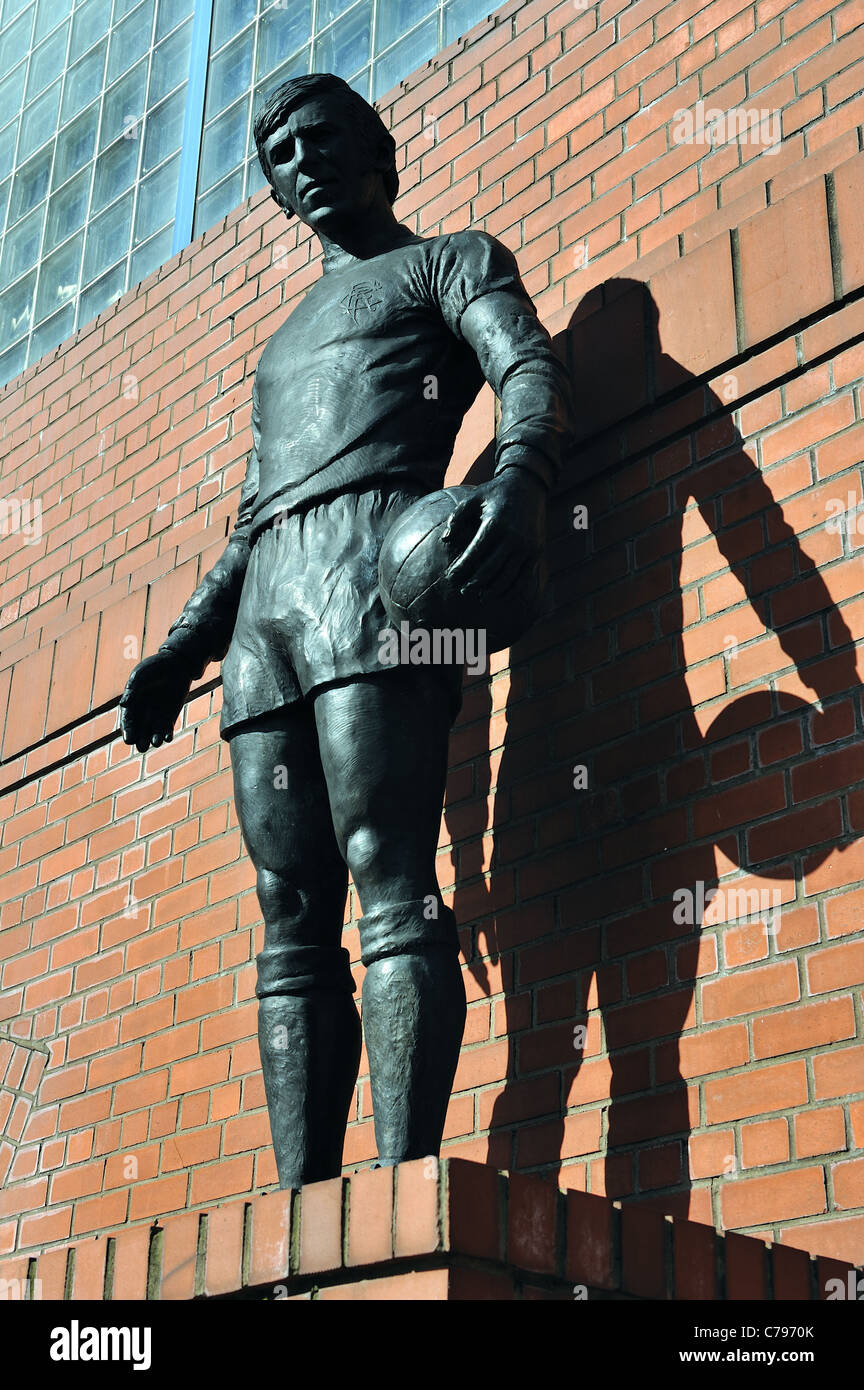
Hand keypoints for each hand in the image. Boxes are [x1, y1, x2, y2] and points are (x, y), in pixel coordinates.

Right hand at [118, 650, 194, 752]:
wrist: (177, 664)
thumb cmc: (155, 667)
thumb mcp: (141, 675)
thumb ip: (133, 690)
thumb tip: (123, 704)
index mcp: (131, 703)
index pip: (127, 721)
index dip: (128, 731)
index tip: (129, 740)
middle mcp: (142, 713)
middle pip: (139, 731)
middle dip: (140, 740)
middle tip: (141, 747)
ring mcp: (156, 716)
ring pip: (153, 733)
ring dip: (154, 740)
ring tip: (156, 743)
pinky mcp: (170, 717)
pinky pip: (167, 730)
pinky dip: (167, 735)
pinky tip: (167, 738)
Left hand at [444, 467, 546, 602]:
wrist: (528, 486)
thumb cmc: (495, 493)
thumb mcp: (473, 499)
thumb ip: (456, 518)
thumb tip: (445, 540)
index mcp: (495, 524)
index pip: (474, 554)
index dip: (461, 568)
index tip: (450, 578)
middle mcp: (513, 537)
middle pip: (490, 570)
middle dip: (474, 583)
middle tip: (463, 591)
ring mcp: (527, 547)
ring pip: (507, 577)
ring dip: (492, 590)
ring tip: (480, 596)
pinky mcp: (536, 552)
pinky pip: (524, 577)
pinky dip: (512, 589)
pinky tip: (501, 594)